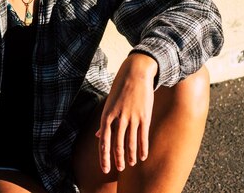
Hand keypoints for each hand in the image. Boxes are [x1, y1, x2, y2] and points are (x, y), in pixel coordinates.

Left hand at [96, 53, 157, 172]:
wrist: (136, 73)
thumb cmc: (120, 88)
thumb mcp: (108, 103)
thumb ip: (105, 121)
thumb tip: (99, 135)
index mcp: (106, 115)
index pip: (103, 141)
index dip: (104, 157)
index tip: (105, 169)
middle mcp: (118, 118)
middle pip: (116, 145)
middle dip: (117, 160)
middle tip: (119, 169)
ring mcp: (132, 118)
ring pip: (130, 143)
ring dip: (130, 156)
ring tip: (131, 164)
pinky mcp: (144, 116)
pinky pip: (143, 137)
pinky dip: (143, 149)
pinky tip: (143, 157)